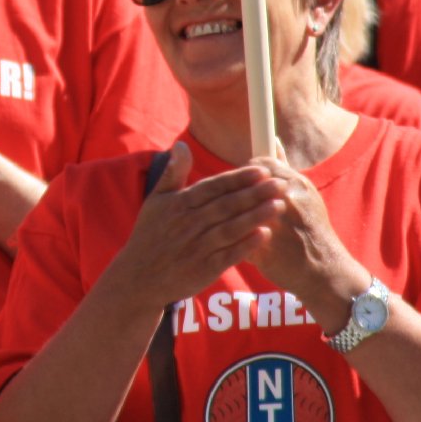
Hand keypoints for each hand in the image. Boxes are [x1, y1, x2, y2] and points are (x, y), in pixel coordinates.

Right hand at [111, 143, 284, 307]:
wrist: (140, 277)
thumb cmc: (150, 234)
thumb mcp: (156, 200)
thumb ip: (173, 172)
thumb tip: (181, 145)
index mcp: (179, 204)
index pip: (213, 187)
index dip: (238, 178)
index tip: (262, 170)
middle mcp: (189, 224)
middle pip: (227, 205)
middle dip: (255, 194)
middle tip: (280, 183)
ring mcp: (197, 247)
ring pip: (231, 228)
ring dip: (256, 216)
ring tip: (279, 205)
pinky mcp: (204, 269)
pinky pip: (229, 255)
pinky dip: (246, 245)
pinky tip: (265, 235)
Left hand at [246, 146, 367, 321]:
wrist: (325, 271)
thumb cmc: (312, 230)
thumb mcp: (305, 194)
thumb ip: (285, 167)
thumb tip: (273, 140)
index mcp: (295, 184)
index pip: (257, 166)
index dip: (245, 174)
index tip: (242, 183)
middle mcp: (286, 200)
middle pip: (245, 186)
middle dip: (235, 194)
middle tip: (234, 203)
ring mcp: (274, 224)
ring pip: (237, 211)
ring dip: (229, 215)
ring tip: (229, 220)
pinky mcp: (264, 248)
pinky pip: (237, 237)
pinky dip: (231, 238)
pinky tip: (230, 240)